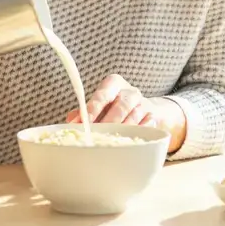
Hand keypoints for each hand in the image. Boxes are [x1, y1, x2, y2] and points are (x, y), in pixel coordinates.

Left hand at [65, 74, 187, 152]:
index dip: (92, 110)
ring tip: (111, 142)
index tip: (84, 123)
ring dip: (122, 131)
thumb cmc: (112, 106)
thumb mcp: (98, 104)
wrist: (141, 108)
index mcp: (113, 83)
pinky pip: (148, 125)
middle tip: (97, 136)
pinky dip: (140, 133)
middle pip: (120, 107)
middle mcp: (130, 91)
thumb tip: (71, 121)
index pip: (102, 95)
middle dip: (107, 123)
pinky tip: (131, 141)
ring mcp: (143, 104)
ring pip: (134, 118)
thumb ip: (84, 111)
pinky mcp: (153, 116)